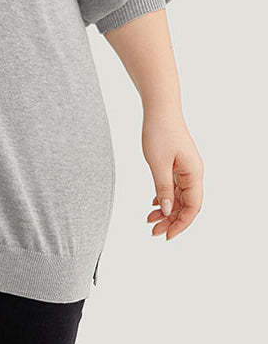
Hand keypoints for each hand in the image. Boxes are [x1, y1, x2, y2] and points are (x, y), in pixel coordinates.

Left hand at [141, 107, 203, 240]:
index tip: (167, 235)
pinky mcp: (176, 163)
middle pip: (186, 204)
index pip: (193, 207)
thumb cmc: (160, 132)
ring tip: (150, 220)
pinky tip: (154, 203)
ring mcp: (185, 168)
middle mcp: (193, 173)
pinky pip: (174, 186)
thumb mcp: (158, 163)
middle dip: (171, 220)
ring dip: (166, 209)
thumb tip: (168, 211)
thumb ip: (164, 188)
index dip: (181, 224)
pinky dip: (164, 196)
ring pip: (179, 196)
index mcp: (194, 174)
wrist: (159, 108)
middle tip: (154, 231)